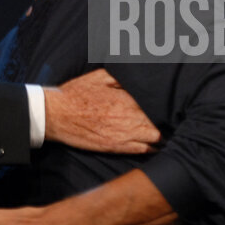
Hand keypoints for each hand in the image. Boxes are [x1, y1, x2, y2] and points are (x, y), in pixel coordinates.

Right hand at [44, 69, 159, 152]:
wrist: (55, 115)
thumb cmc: (75, 94)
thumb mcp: (98, 76)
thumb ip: (121, 76)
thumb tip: (139, 75)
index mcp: (127, 98)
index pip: (157, 104)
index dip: (164, 105)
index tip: (167, 105)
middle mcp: (129, 117)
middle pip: (160, 122)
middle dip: (166, 121)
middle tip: (169, 119)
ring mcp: (124, 134)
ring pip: (156, 138)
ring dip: (161, 135)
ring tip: (163, 132)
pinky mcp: (116, 147)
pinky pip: (143, 150)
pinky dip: (151, 147)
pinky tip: (153, 144)